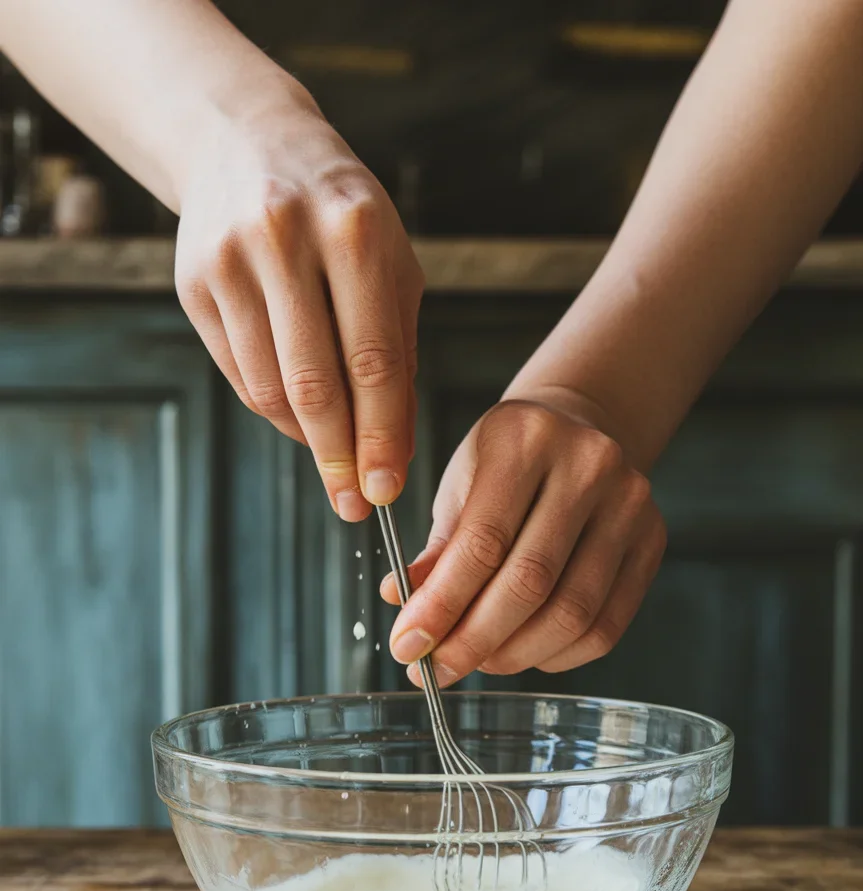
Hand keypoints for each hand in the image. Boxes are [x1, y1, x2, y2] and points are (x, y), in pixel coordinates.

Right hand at [174, 81, 423, 519]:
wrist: (246, 142)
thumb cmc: (341, 213)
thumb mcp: (390, 265)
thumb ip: (398, 354)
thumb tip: (394, 450)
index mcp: (354, 229)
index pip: (373, 360)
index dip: (381, 436)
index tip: (387, 490)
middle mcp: (285, 239)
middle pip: (315, 383)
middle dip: (339, 455)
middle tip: (354, 503)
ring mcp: (230, 260)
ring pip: (269, 387)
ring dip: (305, 436)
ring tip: (333, 452)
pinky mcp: (193, 283)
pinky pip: (238, 374)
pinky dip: (273, 408)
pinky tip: (298, 415)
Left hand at [380, 399, 665, 684]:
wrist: (577, 427)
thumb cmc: (506, 461)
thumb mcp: (460, 485)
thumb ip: (438, 547)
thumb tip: (402, 604)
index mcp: (525, 439)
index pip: (482, 542)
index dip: (441, 606)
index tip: (408, 647)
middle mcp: (588, 466)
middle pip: (530, 582)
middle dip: (474, 640)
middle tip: (435, 670)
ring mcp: (630, 505)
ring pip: (572, 613)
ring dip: (515, 655)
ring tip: (477, 661)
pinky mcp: (652, 542)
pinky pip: (606, 627)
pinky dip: (556, 656)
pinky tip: (523, 652)